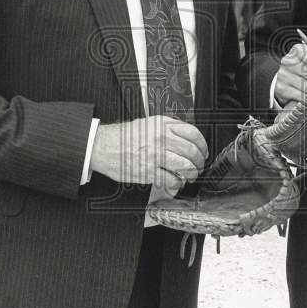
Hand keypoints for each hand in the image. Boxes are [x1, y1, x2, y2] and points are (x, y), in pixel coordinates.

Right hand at [90, 116, 207, 197]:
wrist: (103, 145)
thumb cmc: (124, 136)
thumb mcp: (148, 123)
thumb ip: (167, 128)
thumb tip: (184, 136)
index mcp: (162, 125)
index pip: (193, 133)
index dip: (202, 145)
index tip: (203, 151)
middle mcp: (161, 138)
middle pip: (191, 151)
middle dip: (199, 162)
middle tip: (198, 167)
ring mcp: (156, 155)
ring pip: (185, 166)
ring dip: (191, 174)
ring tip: (189, 176)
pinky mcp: (149, 171)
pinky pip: (171, 180)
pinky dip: (177, 184)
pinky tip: (175, 183)